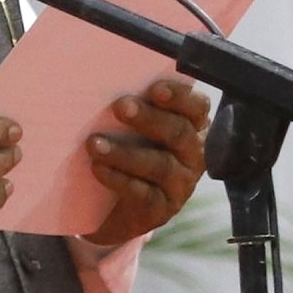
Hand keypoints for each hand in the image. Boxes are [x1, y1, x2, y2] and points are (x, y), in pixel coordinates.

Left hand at [84, 79, 210, 245]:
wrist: (119, 207)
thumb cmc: (130, 150)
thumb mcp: (135, 128)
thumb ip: (132, 108)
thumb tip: (100, 83)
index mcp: (192, 126)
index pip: (197, 107)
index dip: (180, 96)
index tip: (154, 89)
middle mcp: (193, 154)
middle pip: (178, 133)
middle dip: (149, 118)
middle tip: (120, 106)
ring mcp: (181, 184)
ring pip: (160, 165)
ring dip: (124, 153)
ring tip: (94, 143)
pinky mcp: (163, 209)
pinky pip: (143, 193)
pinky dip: (118, 179)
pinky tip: (98, 168)